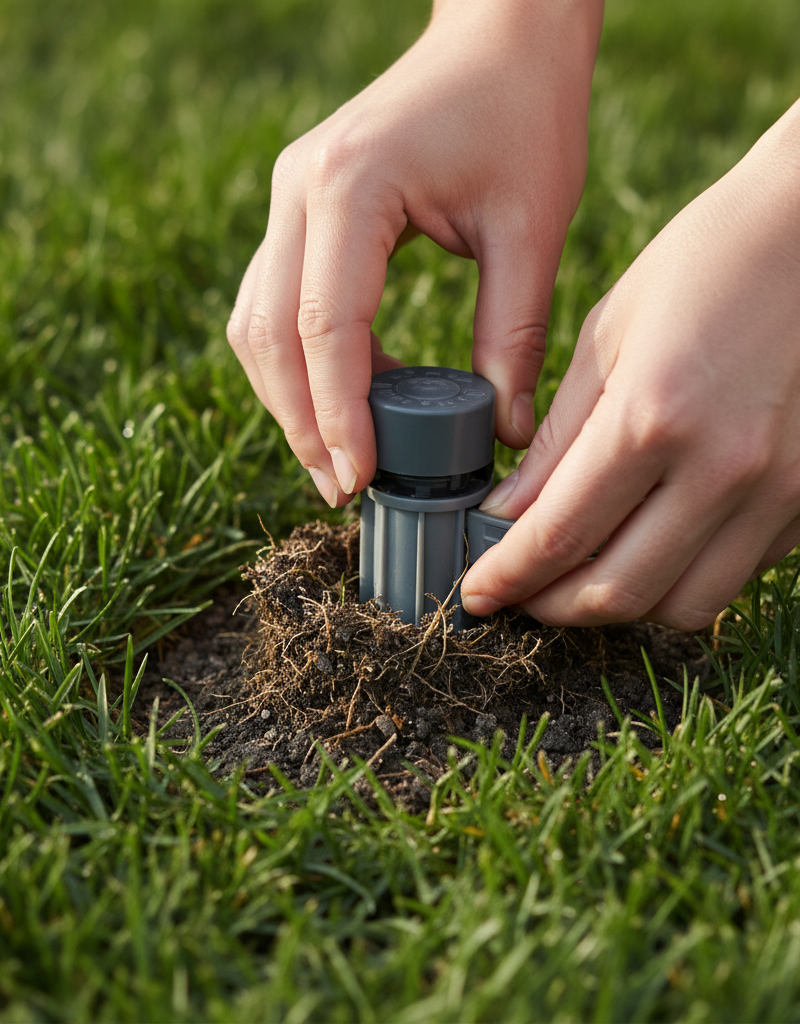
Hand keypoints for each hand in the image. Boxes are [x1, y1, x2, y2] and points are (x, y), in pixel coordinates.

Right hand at [226, 0, 602, 506]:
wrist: (501, 35)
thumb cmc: (524, 114)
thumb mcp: (532, 230)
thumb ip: (512, 335)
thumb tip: (503, 432)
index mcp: (351, 187)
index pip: (325, 325)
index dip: (337, 414)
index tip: (360, 478)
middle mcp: (299, 190)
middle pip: (270, 334)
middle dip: (301, 421)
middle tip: (343, 487)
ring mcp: (289, 197)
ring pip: (256, 323)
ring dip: (289, 398)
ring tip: (339, 458)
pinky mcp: (299, 209)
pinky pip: (275, 302)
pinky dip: (299, 361)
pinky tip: (344, 400)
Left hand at [462, 99, 799, 630]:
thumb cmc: (703, 264)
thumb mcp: (606, 336)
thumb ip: (557, 437)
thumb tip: (508, 513)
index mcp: (653, 415)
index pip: (560, 535)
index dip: (508, 578)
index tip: (477, 595)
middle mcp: (722, 468)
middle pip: (618, 591)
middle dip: (553, 607)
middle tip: (520, 595)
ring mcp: (778, 490)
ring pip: (681, 605)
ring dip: (619, 605)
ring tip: (581, 576)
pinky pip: (733, 575)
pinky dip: (679, 577)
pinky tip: (649, 543)